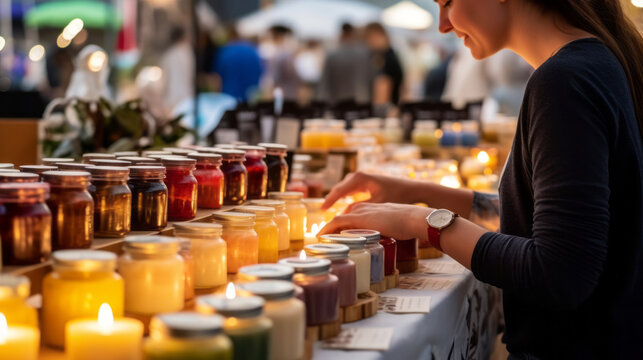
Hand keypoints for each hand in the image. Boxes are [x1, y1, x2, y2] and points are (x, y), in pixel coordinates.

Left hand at [319, 202, 433, 240]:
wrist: (414, 217)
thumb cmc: (410, 224)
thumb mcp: (395, 227)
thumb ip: (387, 231)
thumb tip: (387, 242)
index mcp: (372, 208)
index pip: (351, 216)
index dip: (342, 226)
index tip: (336, 236)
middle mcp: (363, 207)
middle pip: (342, 217)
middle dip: (332, 229)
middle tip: (324, 241)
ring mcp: (360, 211)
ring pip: (337, 220)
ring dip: (327, 230)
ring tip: (320, 241)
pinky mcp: (358, 218)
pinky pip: (336, 223)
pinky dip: (327, 230)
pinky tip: (320, 238)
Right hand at [322, 171, 414, 209]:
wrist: (412, 189)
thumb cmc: (397, 195)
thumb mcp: (377, 204)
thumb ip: (361, 210)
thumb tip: (346, 219)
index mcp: (360, 178)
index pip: (339, 191)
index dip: (329, 201)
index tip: (322, 211)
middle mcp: (359, 176)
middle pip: (339, 189)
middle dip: (331, 200)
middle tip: (322, 213)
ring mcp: (362, 179)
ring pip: (344, 190)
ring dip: (337, 199)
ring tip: (329, 211)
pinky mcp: (366, 183)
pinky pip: (350, 191)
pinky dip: (345, 198)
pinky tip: (343, 207)